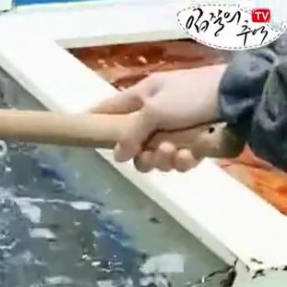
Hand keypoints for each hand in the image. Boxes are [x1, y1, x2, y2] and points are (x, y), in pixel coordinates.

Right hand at [89, 64, 226, 171]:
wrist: (237, 98)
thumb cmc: (190, 96)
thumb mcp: (154, 111)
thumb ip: (130, 133)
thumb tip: (117, 155)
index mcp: (142, 96)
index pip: (109, 108)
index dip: (94, 119)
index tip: (80, 132)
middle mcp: (155, 113)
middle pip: (133, 144)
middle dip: (141, 155)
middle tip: (150, 154)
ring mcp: (175, 129)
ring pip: (156, 156)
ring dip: (163, 158)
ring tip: (175, 151)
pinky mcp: (194, 142)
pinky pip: (178, 160)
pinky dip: (183, 160)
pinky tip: (190, 155)